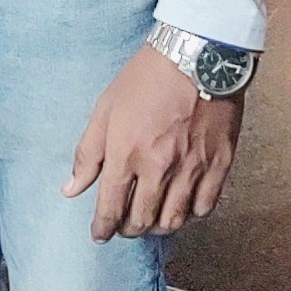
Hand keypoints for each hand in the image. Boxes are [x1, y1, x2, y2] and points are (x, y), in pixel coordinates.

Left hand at [64, 40, 244, 239]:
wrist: (197, 55)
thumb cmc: (146, 79)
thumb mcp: (105, 109)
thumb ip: (88, 153)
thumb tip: (71, 189)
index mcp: (126, 153)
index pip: (110, 207)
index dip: (103, 228)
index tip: (99, 235)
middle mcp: (159, 167)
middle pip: (142, 219)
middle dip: (128, 230)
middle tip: (124, 227)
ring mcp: (192, 168)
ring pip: (173, 220)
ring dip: (158, 227)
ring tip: (151, 220)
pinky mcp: (219, 164)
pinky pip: (205, 206)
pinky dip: (190, 214)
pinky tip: (182, 207)